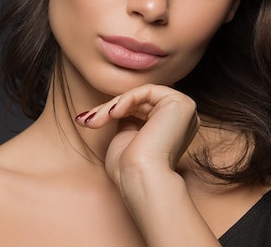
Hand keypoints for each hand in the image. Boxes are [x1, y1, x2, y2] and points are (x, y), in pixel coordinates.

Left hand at [75, 84, 199, 186]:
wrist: (141, 179)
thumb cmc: (131, 169)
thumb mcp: (126, 138)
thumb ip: (128, 120)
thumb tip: (120, 107)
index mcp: (172, 128)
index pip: (139, 109)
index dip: (112, 112)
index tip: (86, 121)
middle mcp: (182, 118)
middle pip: (139, 102)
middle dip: (109, 109)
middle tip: (86, 121)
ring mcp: (184, 109)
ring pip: (140, 96)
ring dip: (113, 106)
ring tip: (94, 121)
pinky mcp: (180, 103)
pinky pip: (147, 91)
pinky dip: (126, 100)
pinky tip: (112, 114)